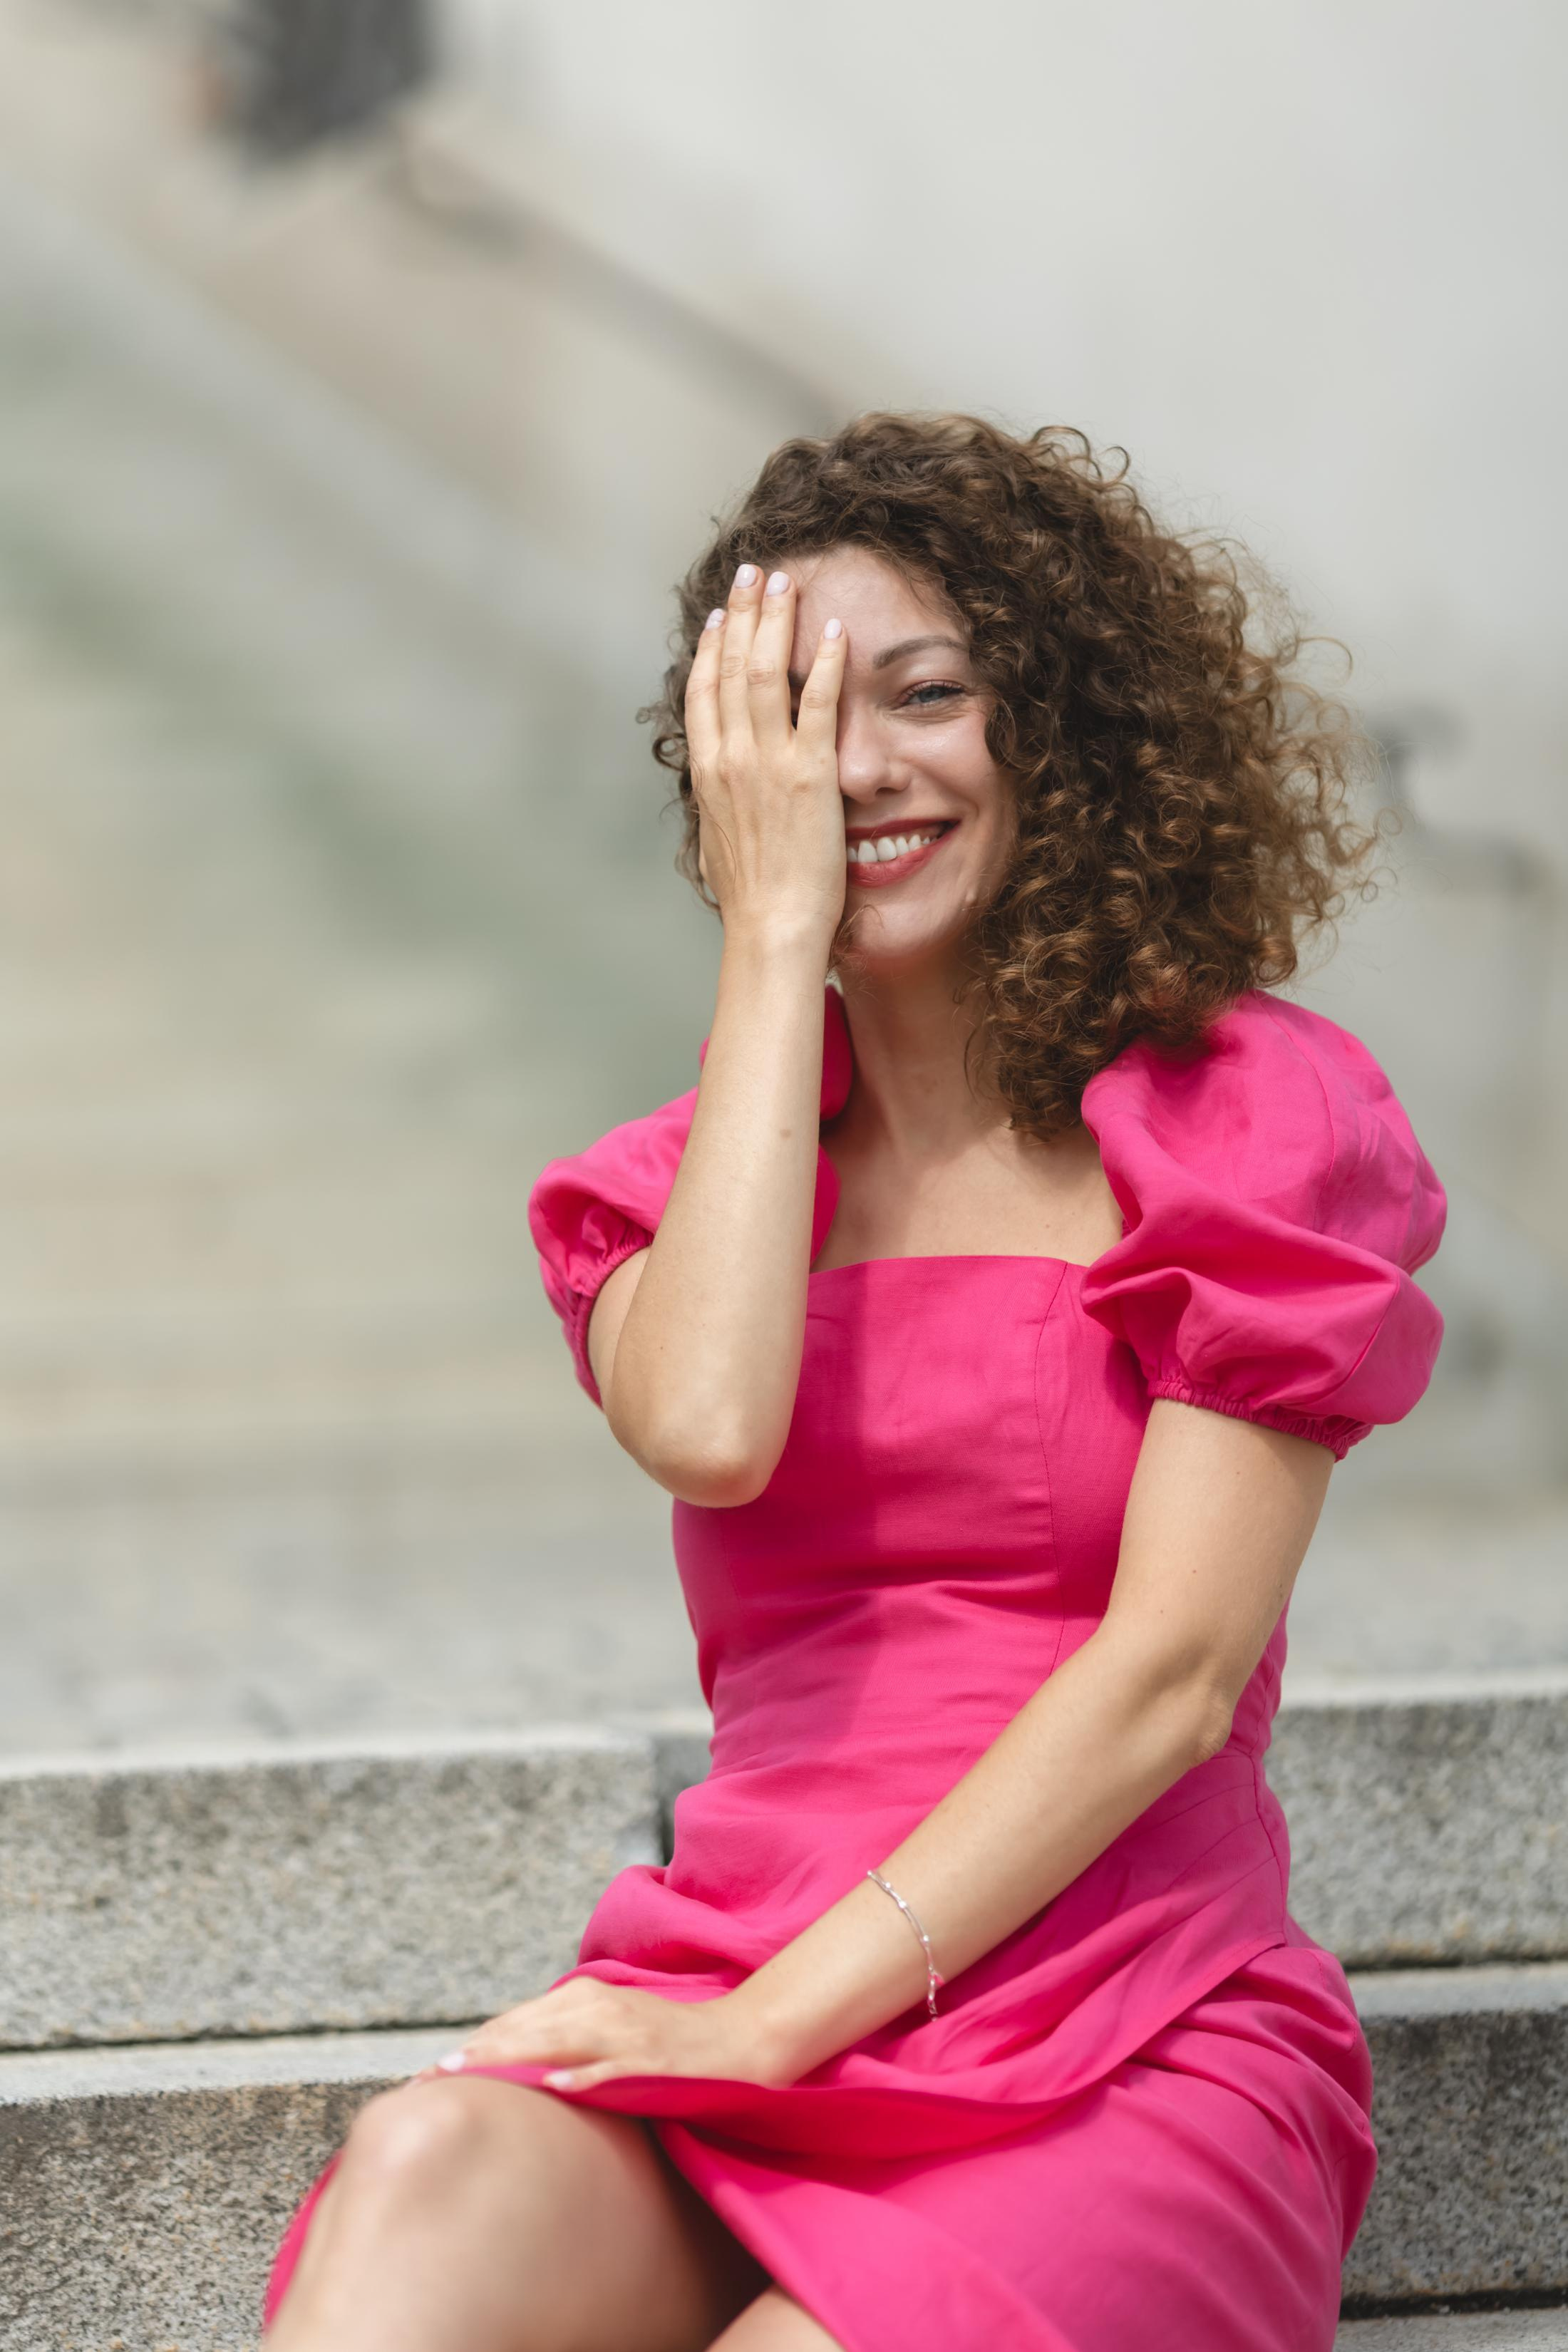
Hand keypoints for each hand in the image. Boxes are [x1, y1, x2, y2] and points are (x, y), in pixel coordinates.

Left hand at [403, 1975, 795, 2095]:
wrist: (742, 2040)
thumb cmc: (671, 2041)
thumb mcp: (610, 2029)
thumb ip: (565, 2038)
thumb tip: (513, 2067)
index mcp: (587, 1998)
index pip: (515, 2022)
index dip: (471, 2047)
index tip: (426, 2074)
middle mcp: (601, 2008)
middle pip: (525, 2030)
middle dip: (473, 2056)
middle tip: (424, 2081)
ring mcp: (628, 2033)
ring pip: (557, 2042)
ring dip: (509, 2059)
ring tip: (466, 2077)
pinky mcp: (656, 2060)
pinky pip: (613, 2068)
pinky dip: (583, 2075)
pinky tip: (554, 2087)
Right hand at [685, 563, 847, 949]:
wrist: (773, 929)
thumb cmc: (752, 900)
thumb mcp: (718, 843)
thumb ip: (720, 806)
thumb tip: (718, 794)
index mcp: (708, 773)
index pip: (702, 692)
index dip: (712, 647)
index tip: (723, 615)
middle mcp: (731, 758)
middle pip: (730, 666)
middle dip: (743, 613)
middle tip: (755, 573)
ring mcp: (769, 762)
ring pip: (765, 671)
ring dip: (776, 620)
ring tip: (787, 584)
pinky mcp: (811, 773)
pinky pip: (818, 702)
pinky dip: (825, 661)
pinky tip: (834, 630)